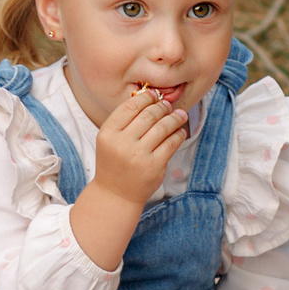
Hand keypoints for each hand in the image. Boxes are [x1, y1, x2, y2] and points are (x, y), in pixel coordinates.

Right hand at [90, 89, 188, 207]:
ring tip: (180, 115)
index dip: (145, 98)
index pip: (130, 107)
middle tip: (168, 105)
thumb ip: (125, 121)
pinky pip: (171, 143)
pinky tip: (179, 131)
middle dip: (162, 107)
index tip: (154, 95)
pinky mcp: (154, 166)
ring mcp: (139, 155)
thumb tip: (150, 98)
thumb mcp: (110, 139)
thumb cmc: (114, 162)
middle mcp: (122, 143)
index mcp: (108, 133)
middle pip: (148, 115)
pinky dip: (178, 134)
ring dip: (174, 118)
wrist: (115, 194)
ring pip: (163, 127)